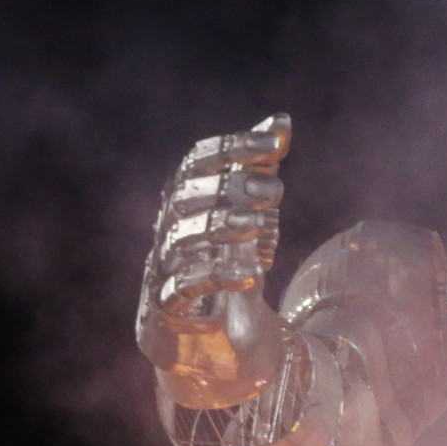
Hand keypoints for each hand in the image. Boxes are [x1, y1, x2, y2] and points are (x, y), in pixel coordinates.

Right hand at [145, 113, 290, 319]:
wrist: (198, 326)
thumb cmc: (221, 254)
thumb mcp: (245, 208)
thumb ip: (260, 166)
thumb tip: (282, 120)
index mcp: (184, 195)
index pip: (197, 159)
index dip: (232, 146)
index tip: (273, 143)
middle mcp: (168, 223)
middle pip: (187, 195)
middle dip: (230, 187)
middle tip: (273, 191)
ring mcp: (164, 262)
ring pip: (181, 237)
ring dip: (222, 227)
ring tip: (258, 225)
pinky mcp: (166, 303)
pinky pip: (184, 286)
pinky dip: (216, 278)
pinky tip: (251, 274)